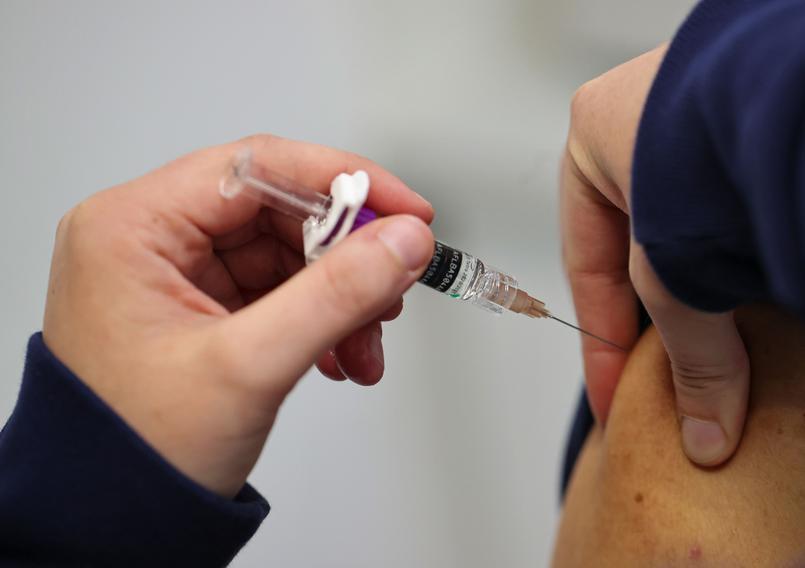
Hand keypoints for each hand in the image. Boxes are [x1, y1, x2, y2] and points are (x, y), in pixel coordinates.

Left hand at [43, 134, 435, 495]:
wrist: (111, 521)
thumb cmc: (136, 450)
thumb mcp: (249, 366)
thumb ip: (336, 295)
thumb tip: (403, 242)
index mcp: (133, 228)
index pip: (258, 167)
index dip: (342, 181)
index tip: (403, 209)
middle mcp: (149, 239)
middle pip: (279, 211)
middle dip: (345, 256)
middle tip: (391, 287)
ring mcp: (175, 273)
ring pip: (287, 253)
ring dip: (339, 297)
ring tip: (364, 345)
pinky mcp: (199, 306)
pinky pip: (278, 290)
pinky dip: (319, 319)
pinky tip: (340, 355)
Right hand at [561, 47, 749, 465]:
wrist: (793, 82)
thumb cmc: (702, 145)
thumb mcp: (674, 271)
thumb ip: (689, 354)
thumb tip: (706, 436)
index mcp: (592, 135)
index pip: (586, 262)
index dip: (599, 343)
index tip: (614, 399)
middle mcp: (645, 116)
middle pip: (641, 245)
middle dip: (658, 315)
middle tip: (669, 378)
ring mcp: (705, 110)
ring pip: (694, 225)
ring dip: (707, 284)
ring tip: (725, 341)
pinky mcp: (760, 116)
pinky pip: (740, 204)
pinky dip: (748, 250)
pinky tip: (765, 289)